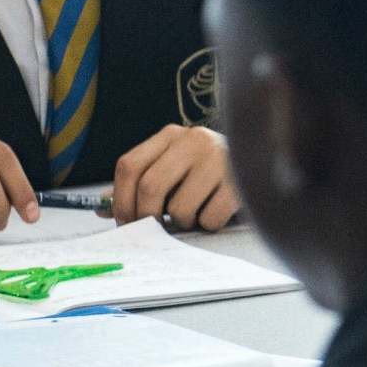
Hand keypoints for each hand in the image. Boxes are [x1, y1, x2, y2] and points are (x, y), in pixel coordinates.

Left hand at [114, 124, 237, 230]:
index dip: (120, 200)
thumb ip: (141, 183)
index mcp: (171, 135)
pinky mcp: (239, 181)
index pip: (128, 165)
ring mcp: (218, 158)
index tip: (125, 222)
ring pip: (179, 208)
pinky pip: (209, 218)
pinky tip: (215, 213)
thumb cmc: (209, 173)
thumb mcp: (174, 168)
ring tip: (194, 215)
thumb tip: (102, 209)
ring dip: (182, 223)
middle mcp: (193, 140)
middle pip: (149, 187)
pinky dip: (207, 225)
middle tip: (153, 230)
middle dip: (146, 217)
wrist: (264, 160)